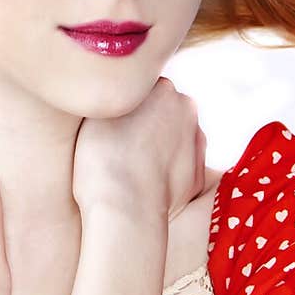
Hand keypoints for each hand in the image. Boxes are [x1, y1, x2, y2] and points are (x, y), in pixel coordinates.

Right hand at [72, 76, 206, 220]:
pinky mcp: (198, 176)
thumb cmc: (100, 157)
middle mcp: (186, 110)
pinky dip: (167, 173)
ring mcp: (197, 143)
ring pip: (176, 139)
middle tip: (122, 144)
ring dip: (160, 147)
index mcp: (163, 88)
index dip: (127, 106)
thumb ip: (114, 96)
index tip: (113, 123)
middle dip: (150, 123)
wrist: (124, 206)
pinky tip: (145, 184)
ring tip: (133, 168)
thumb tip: (114, 96)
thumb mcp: (96, 111)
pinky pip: (180, 168)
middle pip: (165, 110)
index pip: (145, 88)